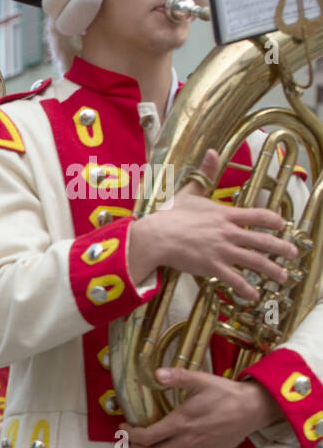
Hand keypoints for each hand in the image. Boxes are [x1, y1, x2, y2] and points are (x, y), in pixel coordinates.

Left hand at [125, 367, 281, 447]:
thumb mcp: (201, 380)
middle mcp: (187, 442)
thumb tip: (157, 373)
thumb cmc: (226, 394)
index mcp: (181, 423)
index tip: (124, 427)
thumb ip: (178, 377)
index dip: (130, 435)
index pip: (147, 437)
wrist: (253, 408)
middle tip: (132, 439)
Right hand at [128, 149, 296, 300]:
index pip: (259, 216)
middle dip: (282, 248)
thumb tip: (212, 151)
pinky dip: (246, 290)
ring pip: (255, 262)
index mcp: (225, 214)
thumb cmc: (169, 215)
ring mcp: (222, 251)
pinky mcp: (212, 266)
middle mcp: (229, 233)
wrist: (155, 236)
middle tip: (292, 253)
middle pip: (264, 241)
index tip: (282, 225)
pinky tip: (255, 296)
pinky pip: (235, 280)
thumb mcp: (190, 191)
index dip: (274, 221)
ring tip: (283, 277)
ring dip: (272, 270)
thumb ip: (205, 173)